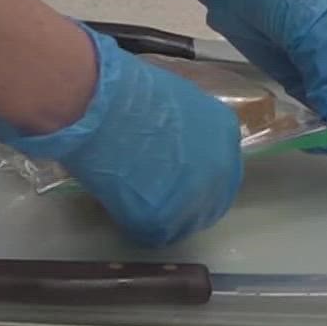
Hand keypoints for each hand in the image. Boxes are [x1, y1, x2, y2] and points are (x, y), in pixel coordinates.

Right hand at [0, 27, 242, 245]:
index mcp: (224, 132)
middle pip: (211, 202)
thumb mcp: (173, 101)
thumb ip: (183, 127)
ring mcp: (196, 197)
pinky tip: (118, 208)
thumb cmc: (128, 92)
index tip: (176, 180)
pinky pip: (153, 233)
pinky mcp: (164, 219)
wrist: (102, 105)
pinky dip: (134, 225)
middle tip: (155, 200)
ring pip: (184, 223)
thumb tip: (170, 142)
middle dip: (185, 204)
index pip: (222, 168)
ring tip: (133, 202)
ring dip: (161, 217)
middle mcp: (221, 168)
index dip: (196, 177)